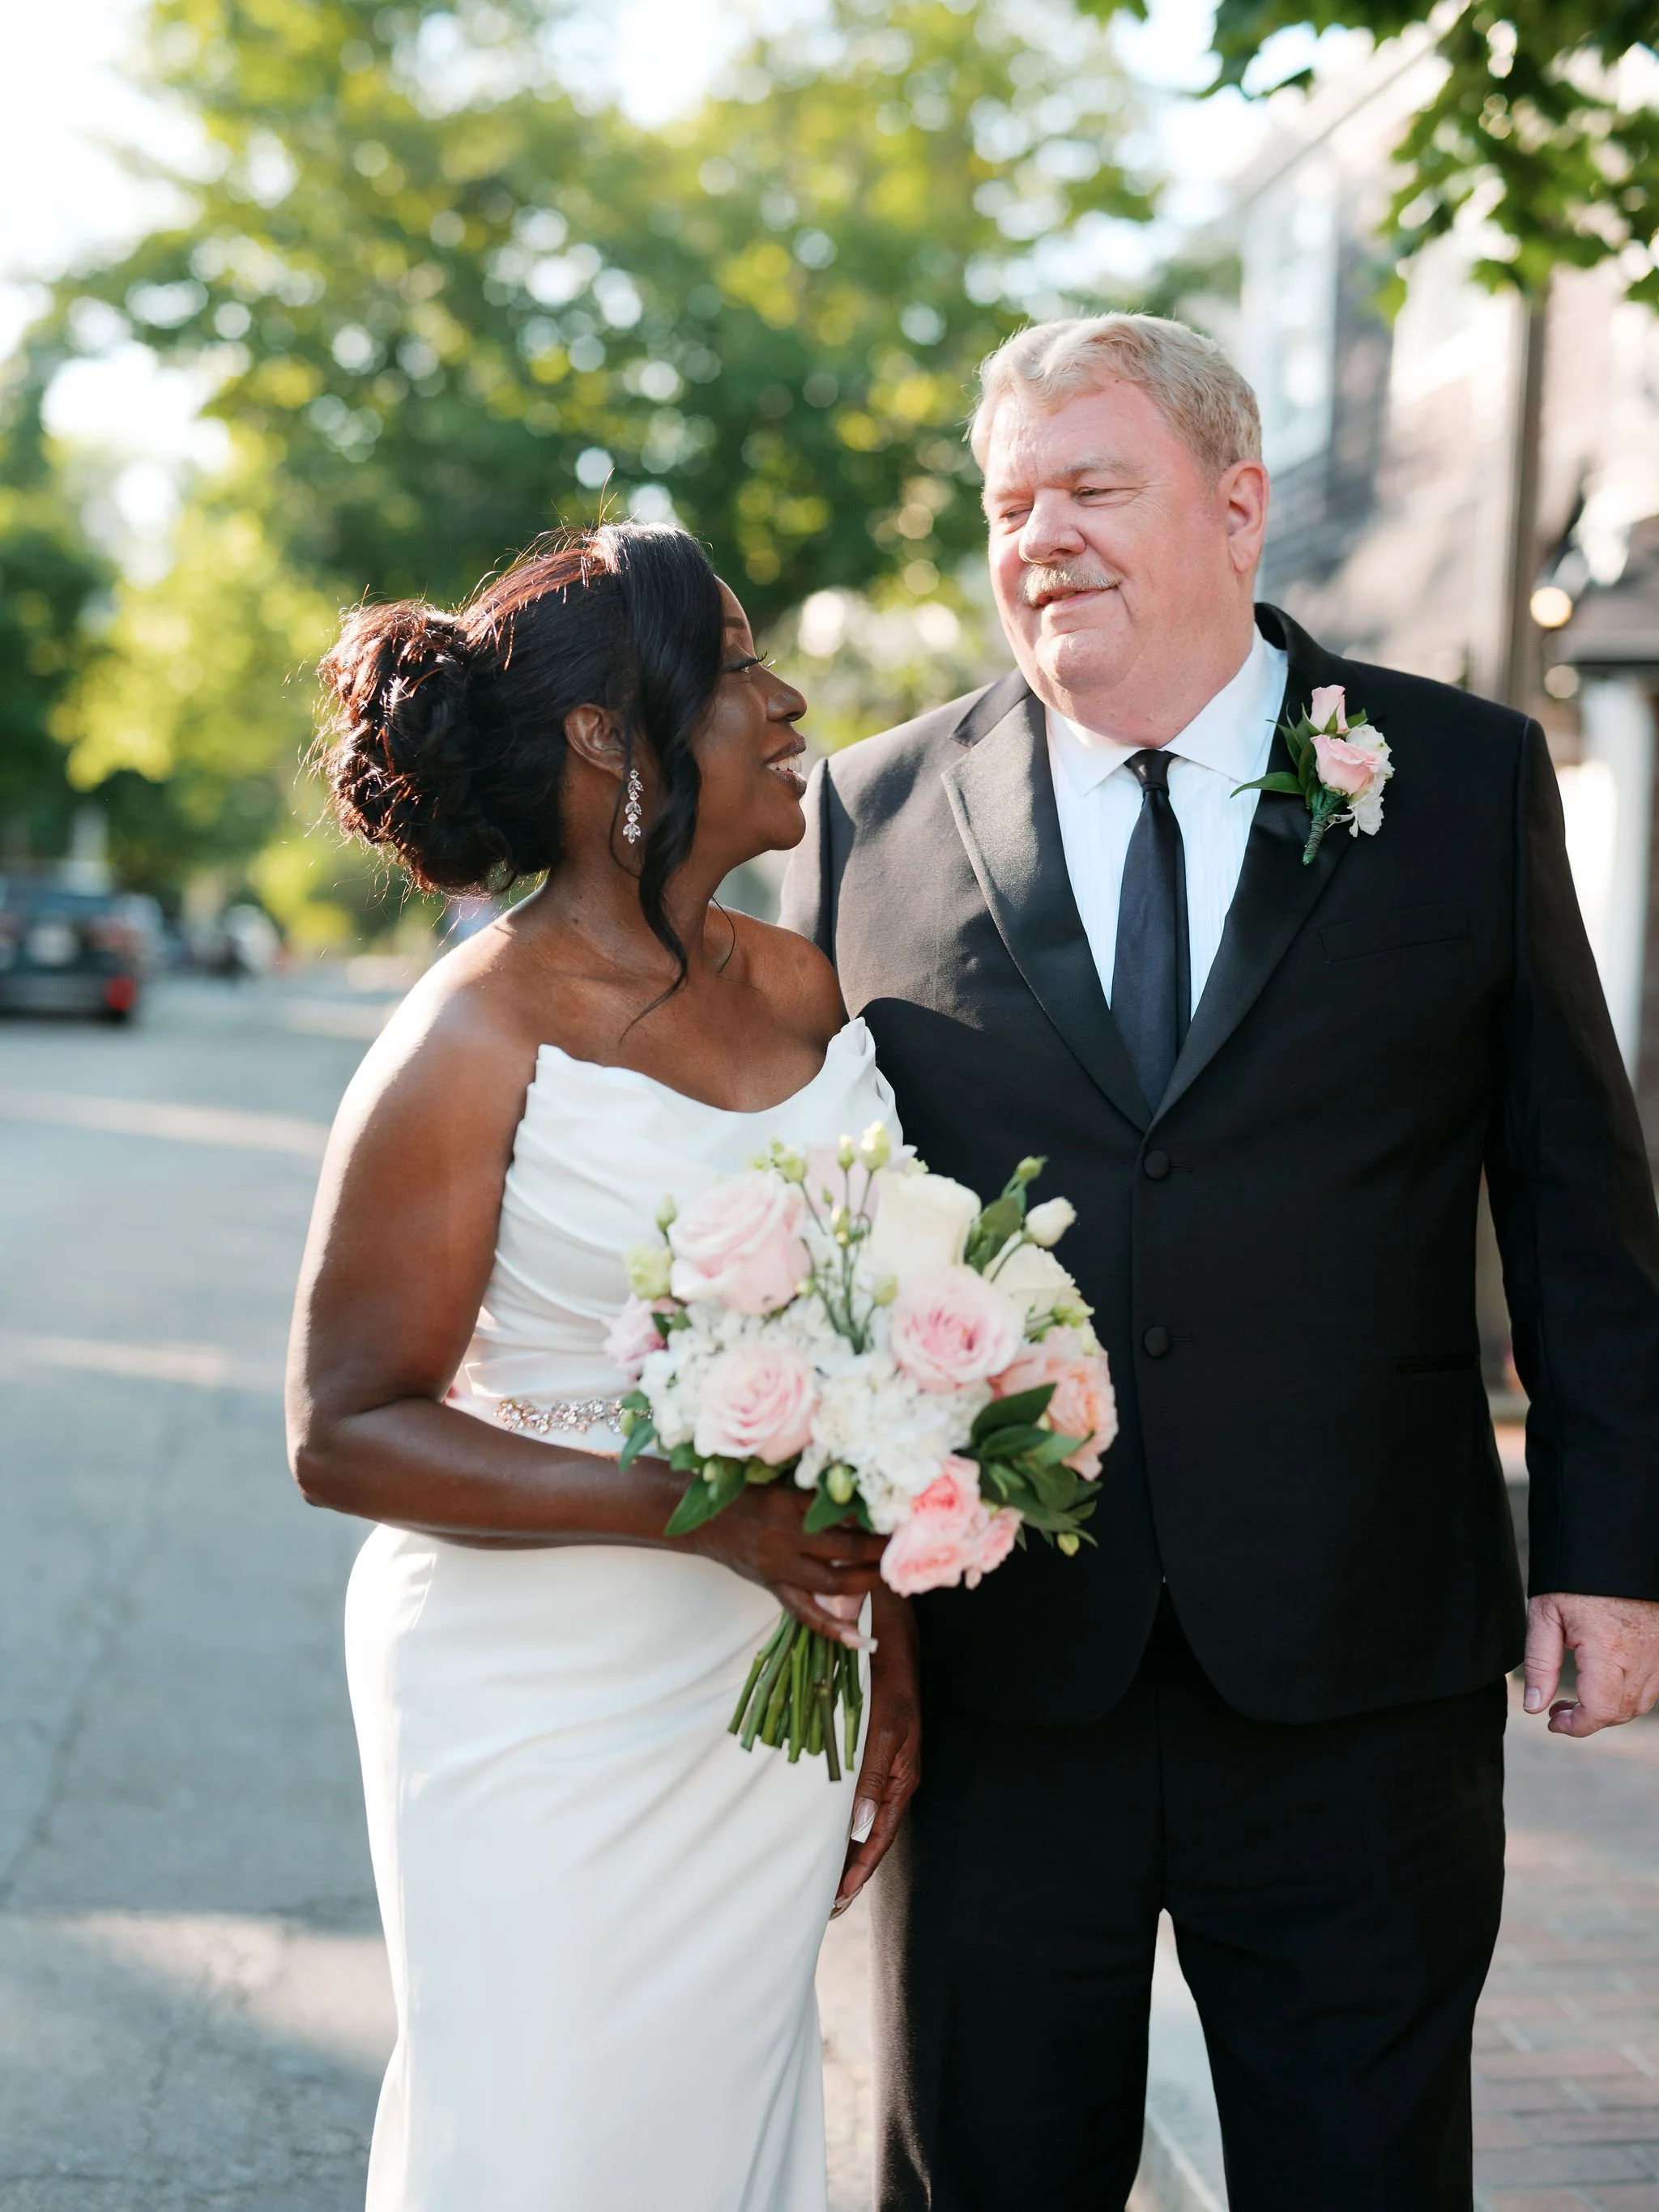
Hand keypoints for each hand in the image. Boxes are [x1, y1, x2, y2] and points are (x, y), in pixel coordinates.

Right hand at [686, 1482, 887, 1644]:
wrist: (708, 1522)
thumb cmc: (748, 1496)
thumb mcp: (782, 1485)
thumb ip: (816, 1493)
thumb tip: (862, 1496)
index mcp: (789, 1504)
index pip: (841, 1513)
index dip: (872, 1518)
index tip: (897, 1517)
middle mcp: (785, 1537)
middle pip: (844, 1549)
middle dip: (879, 1551)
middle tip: (902, 1547)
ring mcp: (779, 1568)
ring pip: (831, 1583)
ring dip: (866, 1581)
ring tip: (887, 1574)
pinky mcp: (774, 1588)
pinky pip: (805, 1613)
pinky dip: (833, 1629)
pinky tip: (859, 1639)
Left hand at [834, 1588, 920, 1917]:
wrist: (887, 1638)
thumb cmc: (887, 1679)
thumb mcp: (883, 1728)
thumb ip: (871, 1775)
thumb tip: (858, 1828)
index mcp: (901, 1778)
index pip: (878, 1838)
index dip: (859, 1872)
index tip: (836, 1903)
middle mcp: (891, 1779)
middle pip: (869, 1838)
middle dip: (849, 1873)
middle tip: (823, 1908)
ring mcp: (879, 1767)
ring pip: (859, 1822)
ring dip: (842, 1852)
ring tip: (819, 1882)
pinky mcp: (865, 1753)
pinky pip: (850, 1798)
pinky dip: (837, 1822)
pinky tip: (819, 1830)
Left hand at [1524, 1592, 1658, 1735]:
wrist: (1615, 1549)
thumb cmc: (1575, 1579)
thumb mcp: (1546, 1614)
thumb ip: (1540, 1664)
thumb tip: (1533, 1706)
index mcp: (1608, 1649)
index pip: (1601, 1710)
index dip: (1577, 1726)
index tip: (1554, 1721)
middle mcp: (1640, 1656)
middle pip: (1620, 1712)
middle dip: (1588, 1719)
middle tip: (1557, 1708)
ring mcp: (1657, 1654)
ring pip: (1640, 1704)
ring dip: (1609, 1710)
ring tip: (1577, 1698)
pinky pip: (1653, 1687)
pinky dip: (1628, 1695)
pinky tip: (1604, 1683)